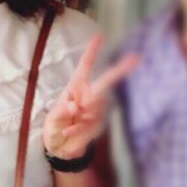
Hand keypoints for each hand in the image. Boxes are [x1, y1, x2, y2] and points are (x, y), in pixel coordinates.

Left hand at [43, 37, 138, 158]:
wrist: (59, 149)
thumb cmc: (55, 127)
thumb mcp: (52, 119)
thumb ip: (61, 111)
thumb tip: (74, 106)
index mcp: (75, 89)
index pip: (85, 67)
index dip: (92, 52)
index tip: (99, 36)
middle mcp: (88, 97)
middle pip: (105, 82)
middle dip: (119, 71)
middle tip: (135, 58)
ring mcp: (95, 111)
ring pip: (95, 108)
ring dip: (78, 117)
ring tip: (66, 126)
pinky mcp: (97, 126)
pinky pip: (88, 125)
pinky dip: (75, 130)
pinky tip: (67, 133)